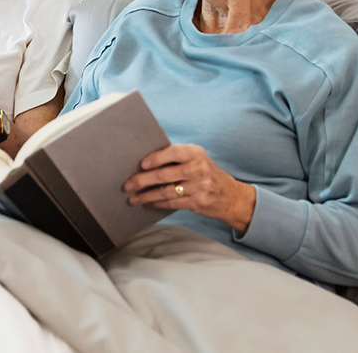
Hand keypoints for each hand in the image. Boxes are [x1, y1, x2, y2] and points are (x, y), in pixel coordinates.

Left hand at [123, 144, 256, 233]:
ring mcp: (199, 187)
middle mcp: (198, 169)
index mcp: (195, 153)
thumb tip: (145, 162)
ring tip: (133, 198)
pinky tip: (147, 203)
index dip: (156, 158)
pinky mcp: (197, 202)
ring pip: (166, 191)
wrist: (229, 195)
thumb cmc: (205, 173)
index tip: (141, 164)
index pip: (173, 153)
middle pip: (164, 175)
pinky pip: (172, 203)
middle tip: (128, 184)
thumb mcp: (196, 159)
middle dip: (143, 180)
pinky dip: (157, 203)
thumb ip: (176, 158)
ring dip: (146, 195)